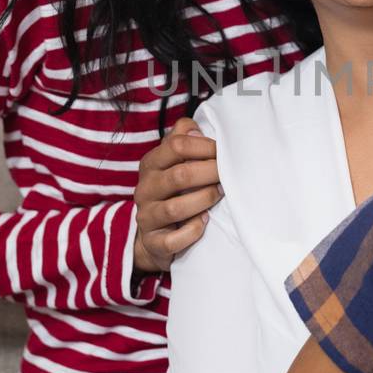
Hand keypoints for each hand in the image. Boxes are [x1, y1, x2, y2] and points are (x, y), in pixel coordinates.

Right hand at [132, 118, 222, 274]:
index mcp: (151, 165)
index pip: (176, 145)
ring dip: (204, 200)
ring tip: (219, 195)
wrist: (155, 237)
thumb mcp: (173, 163)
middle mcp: (145, 189)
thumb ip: (182, 139)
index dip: (205, 146)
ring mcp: (147, 217)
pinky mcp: (153, 242)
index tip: (223, 153)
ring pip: (175, 208)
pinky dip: (192, 231)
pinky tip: (205, 222)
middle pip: (179, 175)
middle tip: (227, 175)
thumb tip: (197, 130)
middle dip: (210, 172)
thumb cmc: (173, 192)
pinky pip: (173, 240)